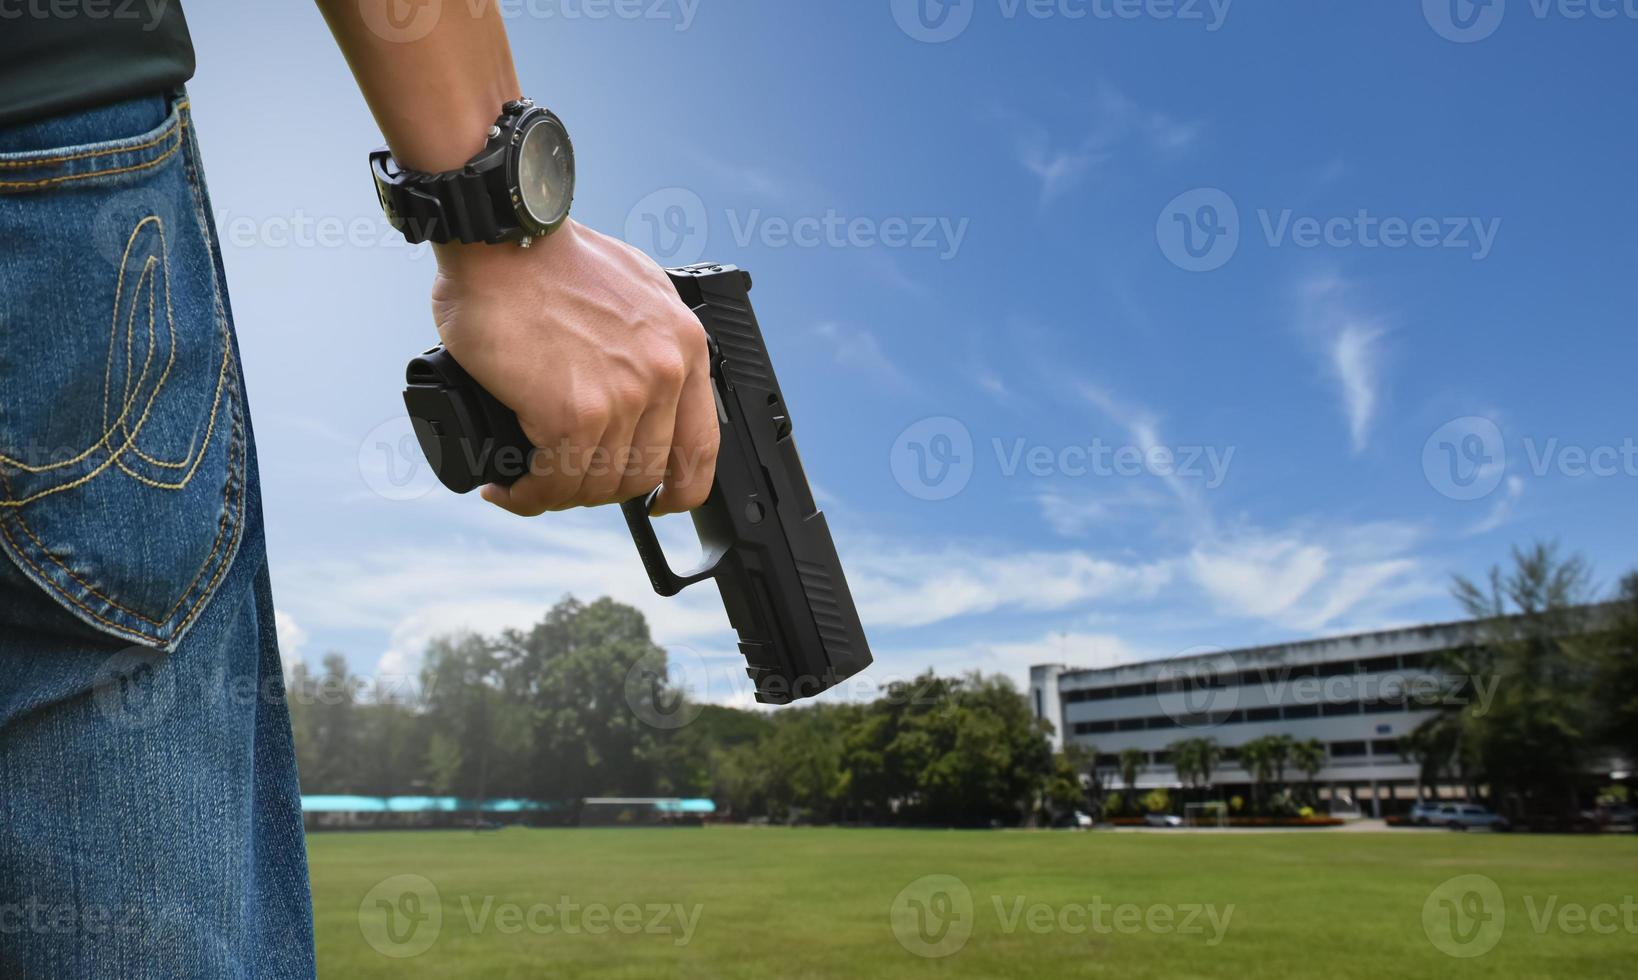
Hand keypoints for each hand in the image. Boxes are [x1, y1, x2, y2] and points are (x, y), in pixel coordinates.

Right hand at [430, 220, 718, 515]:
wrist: (504, 236)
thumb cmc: (550, 257)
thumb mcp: (636, 289)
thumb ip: (648, 340)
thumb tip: (634, 383)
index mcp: (685, 346)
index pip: (701, 445)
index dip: (683, 488)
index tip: (664, 503)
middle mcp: (664, 374)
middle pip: (642, 474)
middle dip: (597, 490)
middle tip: (560, 480)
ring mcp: (623, 396)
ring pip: (597, 484)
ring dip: (556, 494)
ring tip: (524, 483)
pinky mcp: (574, 412)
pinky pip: (555, 479)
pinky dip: (527, 493)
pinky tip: (507, 487)